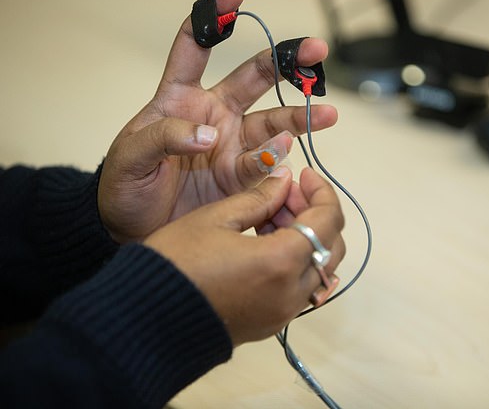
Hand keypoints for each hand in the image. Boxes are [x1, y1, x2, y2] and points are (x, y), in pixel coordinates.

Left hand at [98, 0, 337, 242]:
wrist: (134, 232)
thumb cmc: (125, 186)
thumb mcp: (130, 156)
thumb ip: (164, 136)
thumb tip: (209, 134)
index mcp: (180, 98)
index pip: (195, 48)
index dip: (212, 18)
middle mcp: (215, 115)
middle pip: (254, 79)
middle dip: (285, 61)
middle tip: (315, 52)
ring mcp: (232, 146)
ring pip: (273, 123)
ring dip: (299, 117)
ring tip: (324, 113)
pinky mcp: (243, 179)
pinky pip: (267, 167)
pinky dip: (279, 163)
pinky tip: (287, 157)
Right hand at [144, 167, 345, 345]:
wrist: (145, 320)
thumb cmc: (175, 263)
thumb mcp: (215, 218)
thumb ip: (258, 197)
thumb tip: (284, 181)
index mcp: (281, 262)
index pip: (328, 220)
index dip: (322, 191)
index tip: (305, 176)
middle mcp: (291, 292)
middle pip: (332, 246)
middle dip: (316, 214)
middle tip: (287, 193)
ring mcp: (283, 312)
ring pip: (319, 269)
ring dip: (307, 238)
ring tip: (273, 216)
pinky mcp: (271, 324)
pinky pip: (301, 288)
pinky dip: (296, 261)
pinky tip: (267, 242)